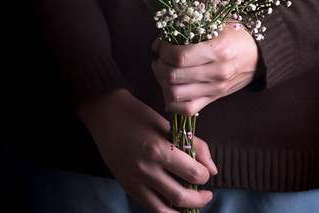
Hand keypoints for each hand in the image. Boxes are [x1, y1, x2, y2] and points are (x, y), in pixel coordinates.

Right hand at [75, 88, 216, 212]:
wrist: (106, 115)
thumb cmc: (139, 115)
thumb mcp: (168, 124)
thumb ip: (195, 145)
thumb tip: (213, 169)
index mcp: (159, 148)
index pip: (193, 173)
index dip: (205, 175)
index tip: (206, 172)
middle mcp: (146, 168)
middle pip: (181, 196)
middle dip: (199, 198)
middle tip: (206, 193)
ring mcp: (135, 181)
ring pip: (165, 210)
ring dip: (184, 210)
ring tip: (193, 203)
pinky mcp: (127, 186)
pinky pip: (151, 207)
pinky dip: (166, 210)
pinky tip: (175, 204)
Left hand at [151, 23, 264, 116]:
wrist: (257, 55)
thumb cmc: (235, 35)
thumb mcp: (214, 24)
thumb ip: (185, 30)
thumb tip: (157, 44)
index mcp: (218, 50)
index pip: (180, 57)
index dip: (164, 51)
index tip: (164, 45)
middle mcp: (218, 72)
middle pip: (174, 76)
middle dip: (160, 65)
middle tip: (161, 58)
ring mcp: (216, 89)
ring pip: (176, 94)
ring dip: (162, 82)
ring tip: (163, 71)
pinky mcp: (214, 99)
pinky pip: (187, 110)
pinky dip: (172, 102)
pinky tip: (170, 88)